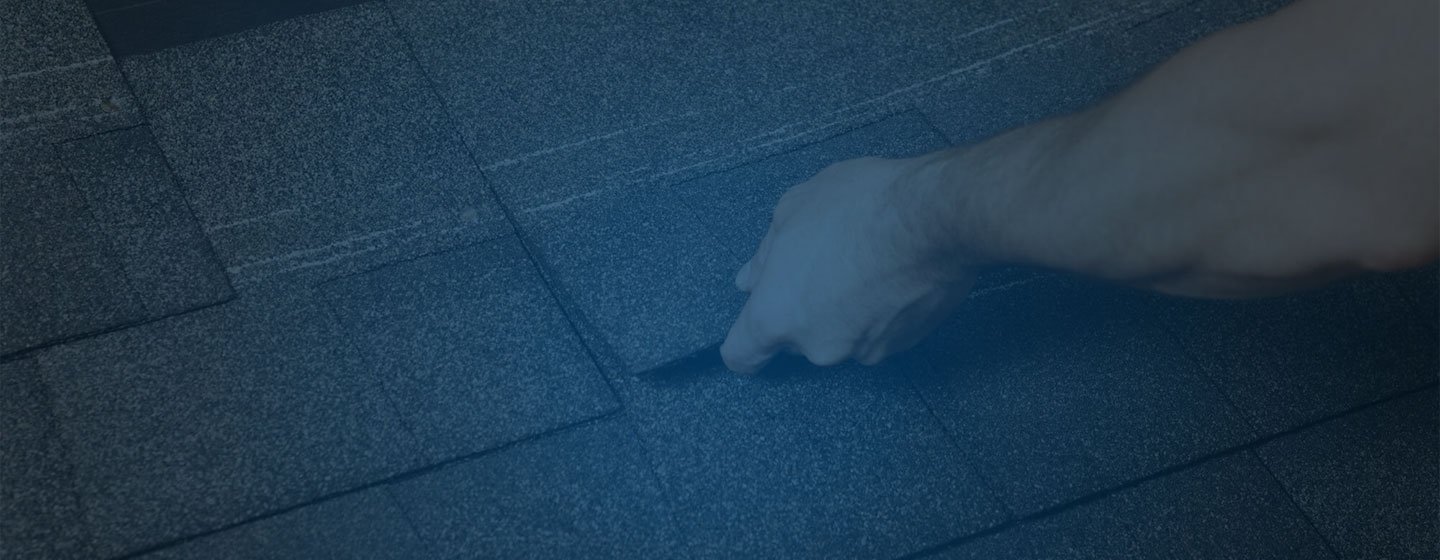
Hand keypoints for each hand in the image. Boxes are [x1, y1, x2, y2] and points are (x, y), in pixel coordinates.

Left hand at [721, 156, 976, 373]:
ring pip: (841, 335)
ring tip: (866, 262)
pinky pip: (878, 332)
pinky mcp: (904, 345)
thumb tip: (750, 280)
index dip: (746, 345)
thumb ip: (765, 255)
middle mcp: (817, 346)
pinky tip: (893, 274)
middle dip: (804, 308)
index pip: (742, 356)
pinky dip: (881, 312)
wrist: (933, 218)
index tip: (758, 325)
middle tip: (825, 262)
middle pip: (797, 339)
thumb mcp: (793, 209)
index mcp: (777, 315)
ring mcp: (863, 350)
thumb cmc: (856, 206)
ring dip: (845, 309)